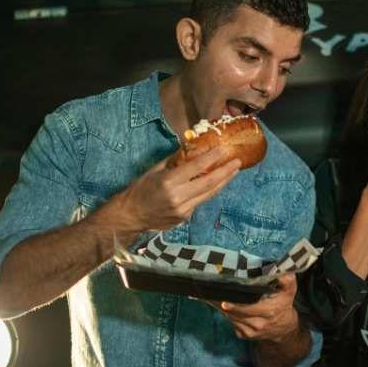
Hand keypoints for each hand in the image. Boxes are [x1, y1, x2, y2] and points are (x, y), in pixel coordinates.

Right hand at [116, 147, 240, 230]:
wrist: (131, 215)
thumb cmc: (140, 189)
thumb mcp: (154, 171)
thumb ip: (175, 161)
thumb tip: (191, 149)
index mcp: (169, 182)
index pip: (196, 168)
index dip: (211, 158)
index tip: (223, 149)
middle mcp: (178, 197)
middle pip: (209, 183)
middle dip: (225, 172)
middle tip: (237, 162)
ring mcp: (183, 209)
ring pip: (208, 194)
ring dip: (222, 182)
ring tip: (233, 172)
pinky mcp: (184, 217)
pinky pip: (200, 201)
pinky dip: (208, 191)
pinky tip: (215, 184)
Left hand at [216, 273, 300, 340]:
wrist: (285, 328)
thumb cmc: (283, 306)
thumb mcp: (289, 292)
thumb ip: (287, 281)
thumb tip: (283, 274)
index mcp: (269, 312)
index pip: (248, 310)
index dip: (235, 306)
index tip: (224, 302)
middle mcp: (260, 324)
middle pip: (236, 315)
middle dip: (224, 306)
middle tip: (215, 297)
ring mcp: (252, 332)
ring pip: (232, 320)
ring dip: (225, 311)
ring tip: (217, 301)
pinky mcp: (246, 336)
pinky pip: (233, 325)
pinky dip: (229, 317)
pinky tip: (227, 309)